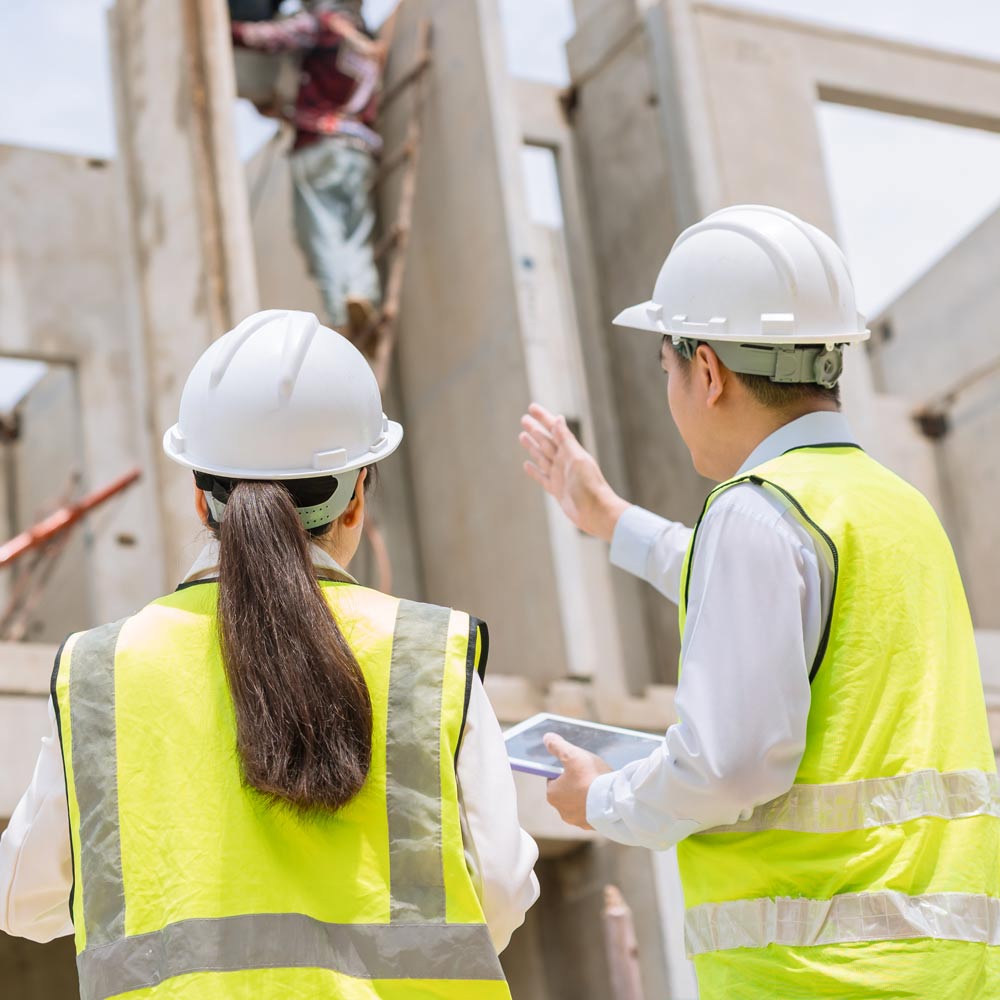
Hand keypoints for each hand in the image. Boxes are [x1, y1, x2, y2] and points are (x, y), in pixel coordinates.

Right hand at [518, 403, 628, 541]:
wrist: (596, 513)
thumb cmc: (590, 486)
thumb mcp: (577, 460)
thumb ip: (566, 440)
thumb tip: (558, 419)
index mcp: (571, 451)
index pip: (554, 429)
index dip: (543, 418)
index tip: (532, 407)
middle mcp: (565, 461)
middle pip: (546, 441)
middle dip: (535, 430)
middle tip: (523, 419)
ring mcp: (560, 475)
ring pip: (542, 457)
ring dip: (532, 446)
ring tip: (522, 436)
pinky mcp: (556, 489)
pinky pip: (542, 477)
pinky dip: (534, 470)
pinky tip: (526, 464)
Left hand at [543, 733, 612, 829]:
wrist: (613, 802)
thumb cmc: (590, 777)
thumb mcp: (572, 755)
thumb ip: (558, 746)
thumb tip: (547, 739)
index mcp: (552, 795)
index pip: (554, 779)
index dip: (565, 770)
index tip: (576, 766)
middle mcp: (562, 811)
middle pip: (567, 791)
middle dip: (576, 783)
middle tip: (589, 774)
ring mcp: (578, 820)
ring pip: (579, 803)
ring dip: (586, 795)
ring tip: (599, 786)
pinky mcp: (592, 826)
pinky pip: (592, 812)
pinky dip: (596, 806)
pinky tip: (604, 797)